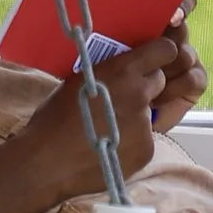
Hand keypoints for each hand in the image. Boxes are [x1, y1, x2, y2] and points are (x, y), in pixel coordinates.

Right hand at [34, 5, 207, 192]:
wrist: (48, 162)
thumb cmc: (54, 118)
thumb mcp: (79, 81)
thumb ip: (109, 73)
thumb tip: (121, 70)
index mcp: (122, 71)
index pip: (165, 50)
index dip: (160, 55)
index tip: (152, 60)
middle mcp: (139, 94)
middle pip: (159, 81)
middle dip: (146, 86)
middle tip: (123, 99)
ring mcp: (145, 124)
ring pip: (151, 112)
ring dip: (136, 117)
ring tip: (109, 129)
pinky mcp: (146, 150)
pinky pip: (145, 139)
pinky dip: (133, 142)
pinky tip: (111, 147)